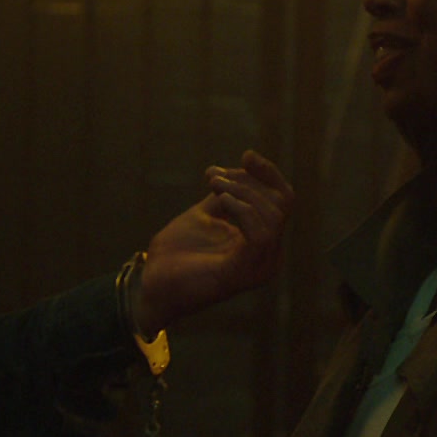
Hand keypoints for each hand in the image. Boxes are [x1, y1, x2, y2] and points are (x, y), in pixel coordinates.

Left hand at [138, 151, 291, 333]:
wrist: (152, 282)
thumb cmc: (177, 253)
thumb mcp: (206, 215)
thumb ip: (227, 196)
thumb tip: (241, 168)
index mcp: (263, 242)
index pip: (284, 201)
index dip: (269, 174)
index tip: (246, 155)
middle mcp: (269, 257)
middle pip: (281, 204)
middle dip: (249, 181)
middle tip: (214, 177)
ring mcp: (259, 268)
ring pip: (273, 216)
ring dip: (243, 191)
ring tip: (213, 185)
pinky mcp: (243, 274)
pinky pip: (260, 235)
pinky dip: (242, 210)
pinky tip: (221, 200)